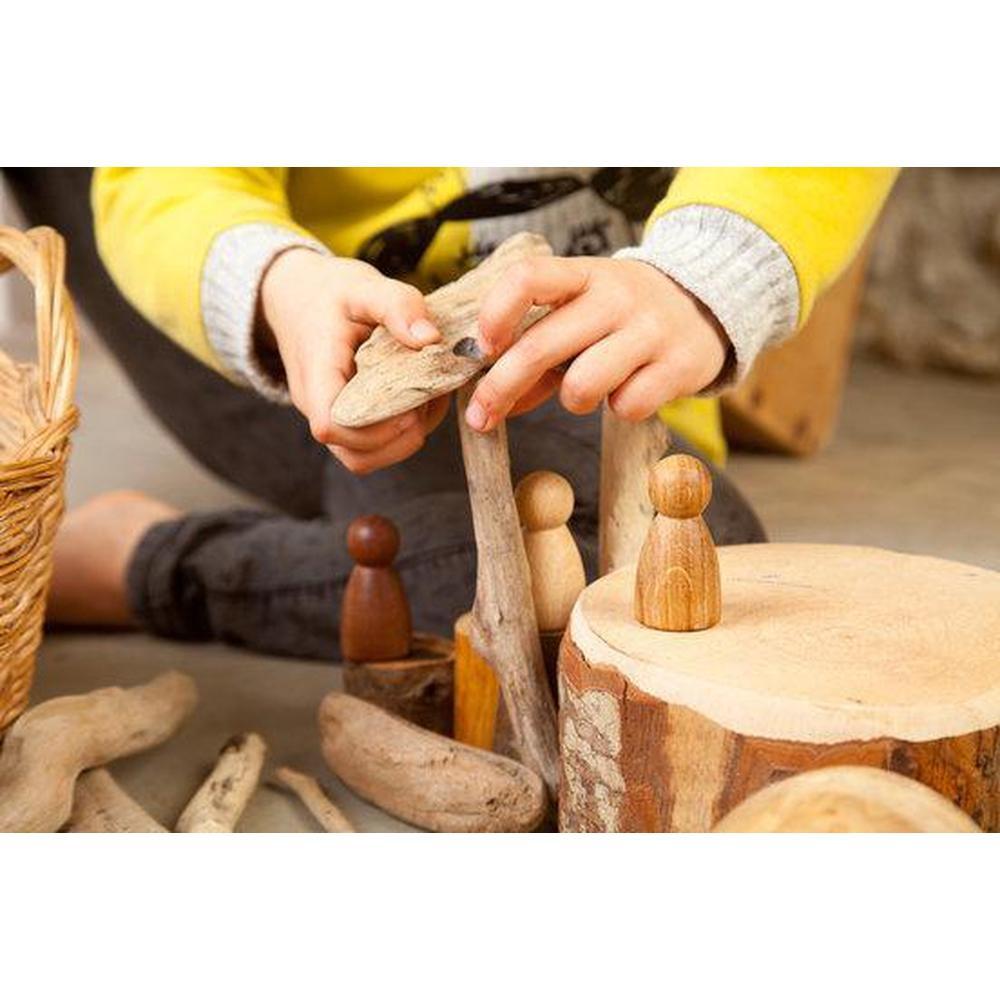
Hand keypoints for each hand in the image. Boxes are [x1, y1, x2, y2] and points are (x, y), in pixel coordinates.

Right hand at [261, 249, 449, 473]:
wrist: (299, 298)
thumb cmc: (331, 294)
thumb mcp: (364, 286)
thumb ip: (397, 305)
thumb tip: (429, 339)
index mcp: (316, 374)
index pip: (331, 426)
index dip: (375, 429)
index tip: (410, 406)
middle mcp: (317, 405)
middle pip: (354, 455)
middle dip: (399, 440)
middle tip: (427, 401)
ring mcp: (331, 417)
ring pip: (365, 459)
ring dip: (404, 441)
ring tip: (427, 401)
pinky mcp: (348, 421)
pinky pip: (373, 447)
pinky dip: (404, 435)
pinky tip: (421, 402)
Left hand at [464, 257, 730, 432]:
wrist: (705, 306)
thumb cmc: (623, 317)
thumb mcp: (582, 314)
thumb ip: (539, 353)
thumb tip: (493, 404)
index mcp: (583, 275)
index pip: (528, 277)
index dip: (496, 314)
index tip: (484, 348)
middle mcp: (615, 296)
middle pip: (541, 345)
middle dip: (500, 388)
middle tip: (480, 418)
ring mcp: (649, 329)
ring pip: (582, 385)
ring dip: (571, 401)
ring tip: (585, 391)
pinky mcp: (679, 365)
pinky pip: (627, 405)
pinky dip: (620, 408)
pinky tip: (629, 391)